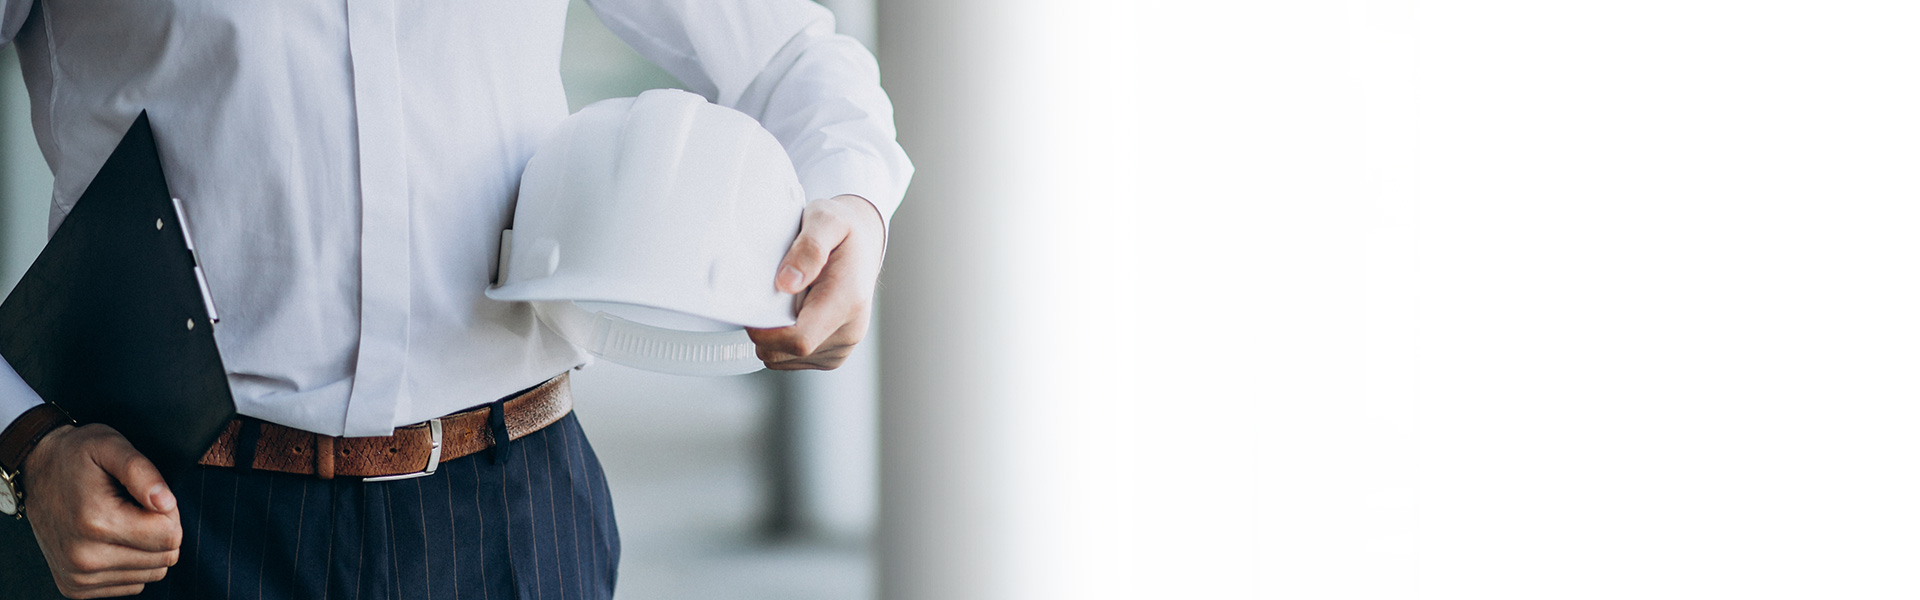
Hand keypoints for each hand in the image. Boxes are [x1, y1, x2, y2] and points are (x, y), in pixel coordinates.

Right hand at [20, 424, 181, 598]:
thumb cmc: (76, 456)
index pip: (170, 536)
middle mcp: (84, 558)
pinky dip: (131, 562)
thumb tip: (166, 503)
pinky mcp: (75, 587)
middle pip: (164, 558)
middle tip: (136, 507)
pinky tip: (112, 539)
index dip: (170, 513)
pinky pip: (133, 584)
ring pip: (152, 573)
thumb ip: (142, 472)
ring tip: (122, 521)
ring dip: (147, 548)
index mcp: (96, 524)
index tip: (149, 496)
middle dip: (161, 531)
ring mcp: (78, 577)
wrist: (36, 471)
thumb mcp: (110, 445)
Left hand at [748, 194, 885, 369]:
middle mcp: (850, 330)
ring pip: (784, 359)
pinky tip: (793, 314)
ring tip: (785, 303)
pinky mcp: (833, 355)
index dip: (766, 335)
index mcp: (848, 300)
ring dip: (773, 336)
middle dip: (765, 332)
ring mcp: (842, 346)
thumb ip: (809, 248)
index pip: (800, 339)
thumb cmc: (845, 232)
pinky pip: (792, 360)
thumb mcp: (827, 220)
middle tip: (767, 298)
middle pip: (786, 352)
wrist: (865, 244)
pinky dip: (782, 342)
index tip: (749, 314)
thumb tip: (787, 282)